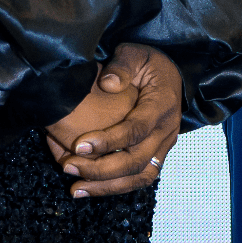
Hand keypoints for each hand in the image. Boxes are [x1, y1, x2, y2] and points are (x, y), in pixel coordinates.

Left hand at [46, 43, 182, 198]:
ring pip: (140, 176)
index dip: (108, 141)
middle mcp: (166, 129)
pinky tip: (89, 188)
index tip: (78, 144)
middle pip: (136, 160)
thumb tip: (107, 84)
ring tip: (75, 188)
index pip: (136, 129)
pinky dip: (115, 187)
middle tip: (69, 167)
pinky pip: (140, 178)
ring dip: (107, 186)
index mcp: (162, 104)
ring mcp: (164, 145)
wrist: (172, 74)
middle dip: (100, 169)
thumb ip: (122, 65)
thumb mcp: (136, 53)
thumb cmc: (149, 63)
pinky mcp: (157, 154)